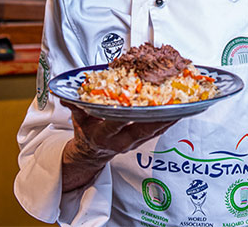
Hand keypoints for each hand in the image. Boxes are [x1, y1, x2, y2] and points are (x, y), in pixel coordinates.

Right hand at [61, 101, 175, 191]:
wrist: (92, 152)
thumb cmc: (86, 130)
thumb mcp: (77, 119)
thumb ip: (74, 105)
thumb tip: (65, 94)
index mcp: (103, 134)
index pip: (115, 123)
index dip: (125, 115)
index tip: (136, 104)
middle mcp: (121, 140)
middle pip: (142, 129)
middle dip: (157, 117)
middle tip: (171, 103)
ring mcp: (133, 142)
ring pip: (154, 130)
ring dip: (168, 117)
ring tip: (182, 104)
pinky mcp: (142, 140)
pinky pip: (158, 130)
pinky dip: (169, 120)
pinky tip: (180, 110)